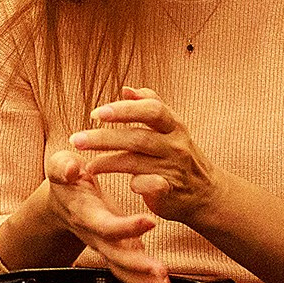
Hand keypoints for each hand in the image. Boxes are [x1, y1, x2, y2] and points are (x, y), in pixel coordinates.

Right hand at [44, 147, 168, 282]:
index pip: (105, 224)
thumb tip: (71, 169)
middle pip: (115, 254)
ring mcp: (104, 244)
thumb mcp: (58, 164)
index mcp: (84, 212)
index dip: (125, 226)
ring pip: (121, 266)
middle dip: (137, 265)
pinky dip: (142, 279)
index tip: (150, 221)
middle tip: (160, 272)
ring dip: (142, 279)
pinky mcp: (114, 247)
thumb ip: (62, 167)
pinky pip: (126, 268)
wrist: (59, 198)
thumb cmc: (64, 177)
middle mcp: (94, 234)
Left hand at [68, 87, 219, 225]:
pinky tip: (119, 184)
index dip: (124, 110)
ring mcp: (173, 169)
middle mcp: (175, 145)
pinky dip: (134, 184)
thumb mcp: (171, 127)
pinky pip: (148, 186)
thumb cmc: (179, 154)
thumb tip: (126, 89)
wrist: (207, 193)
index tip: (96, 113)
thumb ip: (150, 105)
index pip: (151, 110)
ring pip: (135, 162)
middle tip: (76, 139)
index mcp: (174, 125)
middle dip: (103, 138)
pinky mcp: (170, 191)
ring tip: (88, 165)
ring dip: (107, 163)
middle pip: (137, 138)